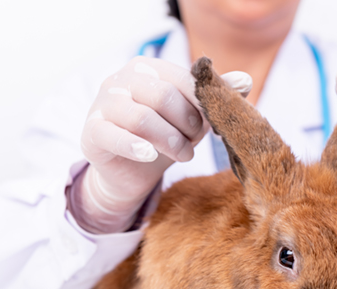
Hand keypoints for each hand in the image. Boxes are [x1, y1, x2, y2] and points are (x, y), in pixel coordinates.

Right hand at [68, 56, 251, 233]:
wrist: (133, 172)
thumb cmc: (165, 136)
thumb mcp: (193, 117)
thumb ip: (215, 98)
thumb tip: (245, 81)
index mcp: (147, 68)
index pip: (181, 78)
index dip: (201, 105)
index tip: (208, 126)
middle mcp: (121, 79)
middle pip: (162, 95)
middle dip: (186, 124)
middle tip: (194, 143)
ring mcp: (102, 104)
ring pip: (141, 118)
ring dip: (169, 141)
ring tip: (183, 155)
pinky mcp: (91, 132)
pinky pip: (112, 135)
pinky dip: (136, 147)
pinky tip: (151, 156)